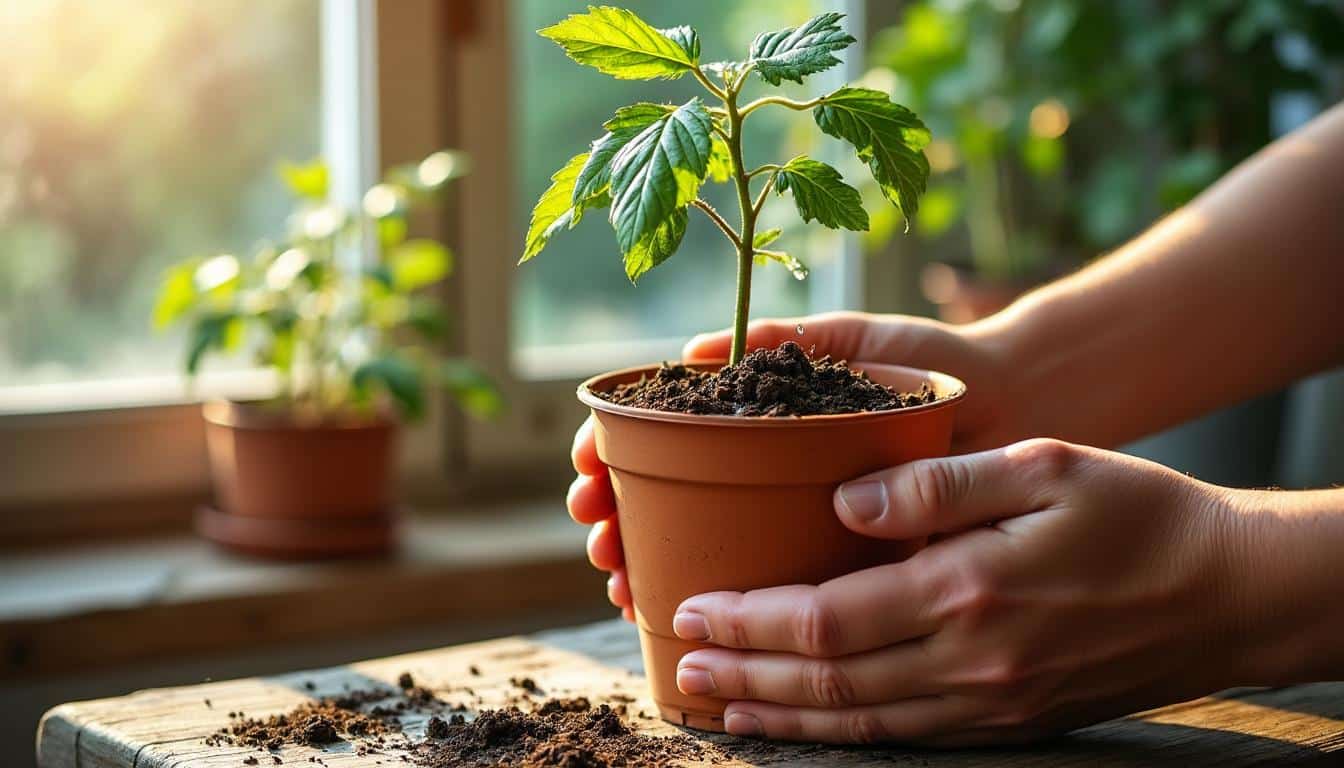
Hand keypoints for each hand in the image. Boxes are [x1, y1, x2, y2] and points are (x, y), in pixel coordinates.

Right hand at [567, 311, 1025, 618]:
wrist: (1016, 406)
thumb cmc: (934, 364)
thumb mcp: (854, 343)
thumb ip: (784, 339)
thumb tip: (693, 349)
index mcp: (759, 414)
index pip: (663, 433)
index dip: (611, 447)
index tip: (585, 464)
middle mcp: (763, 467)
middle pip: (660, 494)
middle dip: (611, 512)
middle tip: (593, 526)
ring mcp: (790, 515)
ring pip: (691, 545)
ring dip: (639, 558)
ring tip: (612, 571)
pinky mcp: (828, 558)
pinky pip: (752, 586)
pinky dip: (701, 597)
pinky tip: (661, 606)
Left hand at [670, 439, 1247, 744]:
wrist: (1227, 593)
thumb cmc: (1137, 514)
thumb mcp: (1043, 465)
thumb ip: (935, 481)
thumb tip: (844, 498)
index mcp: (966, 591)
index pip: (825, 619)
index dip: (749, 619)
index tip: (693, 606)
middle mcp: (969, 663)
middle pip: (826, 683)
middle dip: (743, 676)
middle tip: (678, 666)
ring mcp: (989, 705)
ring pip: (859, 722)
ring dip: (780, 716)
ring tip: (719, 706)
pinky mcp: (1008, 724)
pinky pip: (905, 738)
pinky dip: (842, 733)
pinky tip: (807, 724)